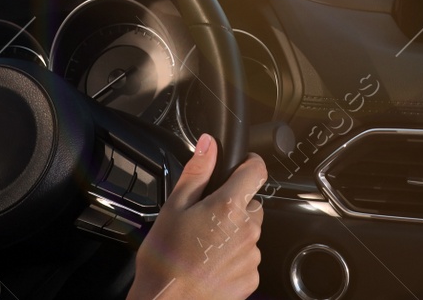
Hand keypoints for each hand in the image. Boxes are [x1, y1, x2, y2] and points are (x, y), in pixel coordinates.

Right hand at [129, 135, 266, 299]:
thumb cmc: (166, 260)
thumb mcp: (173, 208)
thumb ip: (197, 172)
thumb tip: (208, 144)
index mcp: (228, 207)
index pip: (257, 171)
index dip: (249, 164)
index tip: (241, 166)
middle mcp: (247, 231)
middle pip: (252, 205)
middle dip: (234, 206)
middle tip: (206, 218)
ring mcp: (251, 257)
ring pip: (249, 233)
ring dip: (233, 234)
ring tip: (204, 246)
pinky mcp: (251, 279)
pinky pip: (247, 259)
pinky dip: (234, 258)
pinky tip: (210, 264)